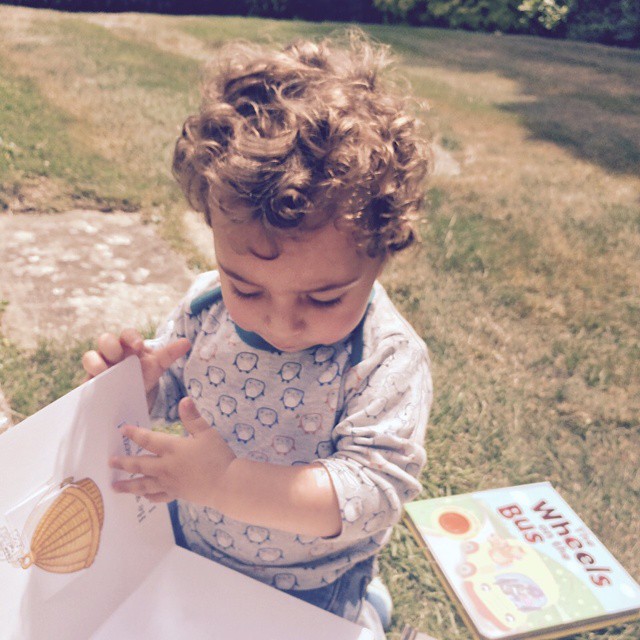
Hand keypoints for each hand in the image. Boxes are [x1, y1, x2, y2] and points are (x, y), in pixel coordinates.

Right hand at [82, 328, 190, 399]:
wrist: (132, 399)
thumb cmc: (144, 376)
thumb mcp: (157, 367)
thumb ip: (169, 354)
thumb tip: (186, 342)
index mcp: (130, 345)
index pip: (128, 334)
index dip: (132, 337)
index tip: (139, 346)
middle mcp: (113, 351)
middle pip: (106, 340)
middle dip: (111, 347)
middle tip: (119, 357)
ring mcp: (99, 364)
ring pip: (90, 356)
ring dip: (96, 363)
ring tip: (105, 373)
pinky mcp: (89, 379)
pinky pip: (84, 376)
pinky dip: (88, 378)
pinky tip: (95, 384)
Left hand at [109, 397, 235, 505]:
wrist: (227, 485)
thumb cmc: (218, 457)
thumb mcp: (207, 433)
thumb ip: (193, 417)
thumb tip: (185, 399)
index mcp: (173, 449)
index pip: (148, 440)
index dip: (135, 434)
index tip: (123, 430)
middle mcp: (166, 467)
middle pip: (140, 464)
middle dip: (123, 463)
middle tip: (110, 462)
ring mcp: (170, 483)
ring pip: (144, 484)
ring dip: (128, 485)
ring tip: (114, 487)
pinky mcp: (177, 494)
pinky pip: (157, 496)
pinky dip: (148, 496)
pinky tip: (143, 495)